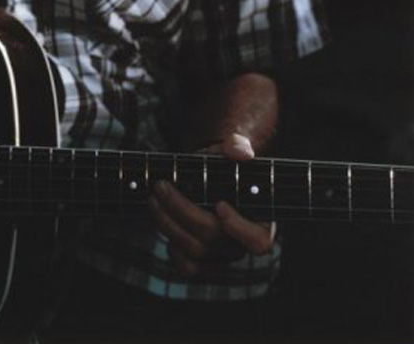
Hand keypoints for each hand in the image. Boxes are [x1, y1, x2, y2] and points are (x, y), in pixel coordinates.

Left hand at [148, 133, 275, 278]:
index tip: (219, 204)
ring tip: (153, 196)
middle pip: (213, 237)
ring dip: (168, 223)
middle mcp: (241, 244)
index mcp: (260, 220)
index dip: (238, 227)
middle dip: (182, 209)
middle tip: (161, 185)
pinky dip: (172, 248)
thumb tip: (240, 153)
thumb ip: (238, 146)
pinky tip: (163, 220)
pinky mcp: (203, 262)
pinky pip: (188, 268)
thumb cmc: (224, 162)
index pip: (258, 240)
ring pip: (195, 252)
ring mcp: (221, 256)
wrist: (208, 174)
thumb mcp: (231, 148)